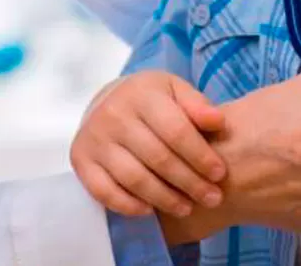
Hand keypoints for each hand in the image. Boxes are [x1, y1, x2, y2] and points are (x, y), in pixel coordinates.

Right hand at [71, 71, 226, 218]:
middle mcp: (113, 115)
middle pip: (158, 158)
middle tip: (212, 198)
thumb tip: (217, 122)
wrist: (107, 102)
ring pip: (134, 178)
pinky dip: (128, 205)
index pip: (176, 130)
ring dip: (164, 198)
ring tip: (187, 207)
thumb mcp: (175, 90)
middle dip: (190, 182)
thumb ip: (197, 104)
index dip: (200, 155)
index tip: (220, 173)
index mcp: (141, 94)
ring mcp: (93, 138)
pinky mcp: (80, 159)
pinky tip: (150, 210)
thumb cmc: (151, 100)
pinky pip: (104, 191)